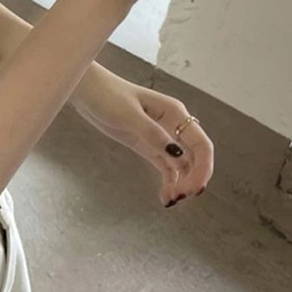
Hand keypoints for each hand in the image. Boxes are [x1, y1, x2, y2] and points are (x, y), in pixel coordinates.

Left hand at [70, 65, 213, 206]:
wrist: (87, 91)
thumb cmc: (107, 95)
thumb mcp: (128, 115)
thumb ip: (152, 134)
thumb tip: (177, 154)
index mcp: (175, 112)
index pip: (201, 144)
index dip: (203, 168)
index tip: (194, 189)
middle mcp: (173, 125)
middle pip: (194, 157)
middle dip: (192, 179)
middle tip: (179, 197)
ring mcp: (161, 136)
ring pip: (182, 165)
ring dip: (181, 183)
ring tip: (170, 200)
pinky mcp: (148, 145)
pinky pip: (166, 166)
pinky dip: (169, 182)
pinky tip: (165, 198)